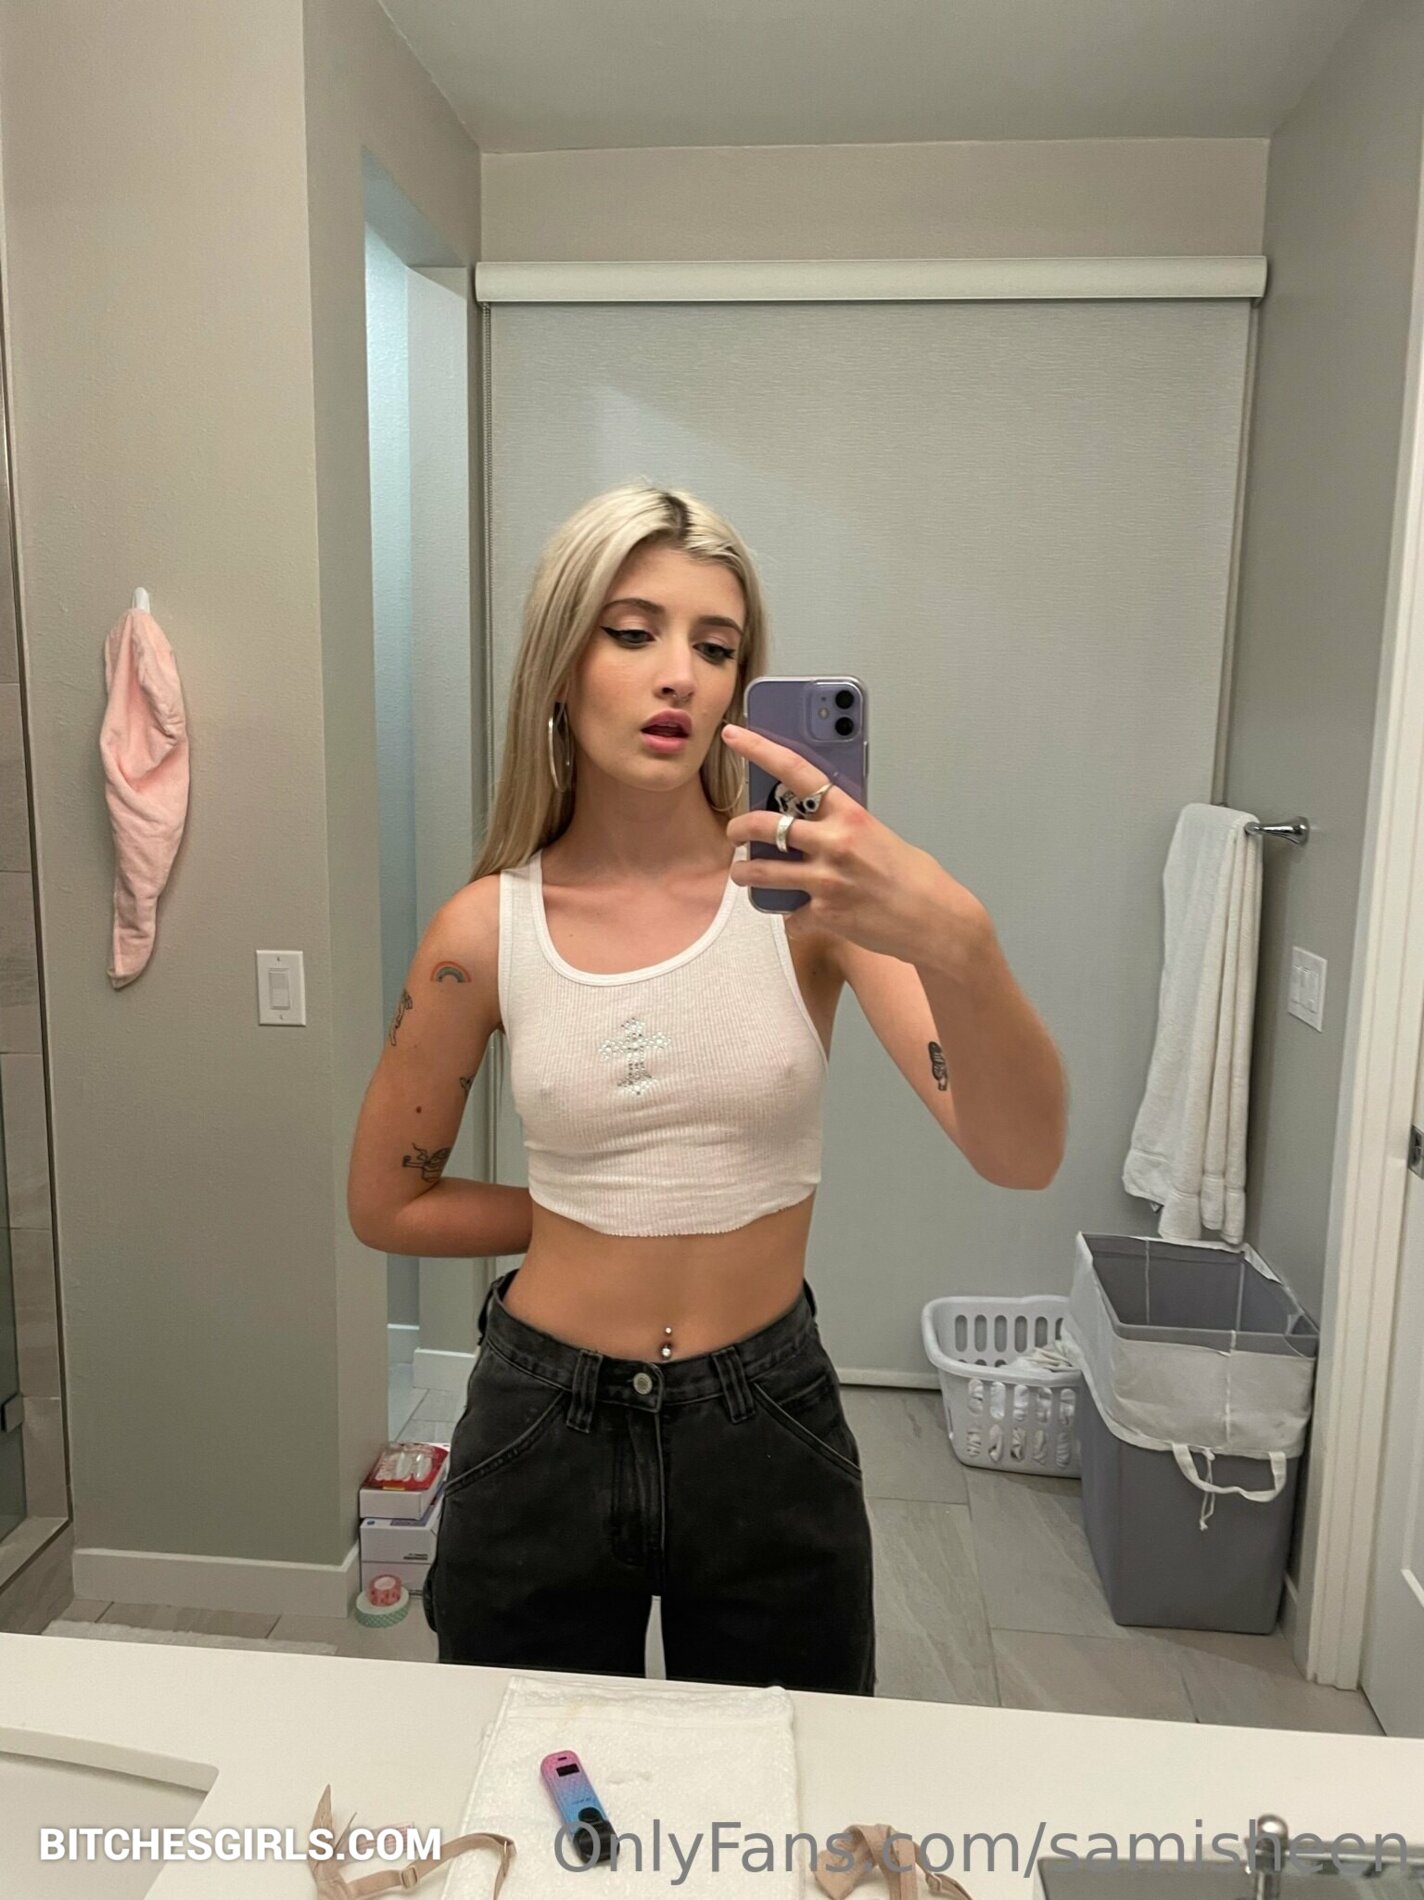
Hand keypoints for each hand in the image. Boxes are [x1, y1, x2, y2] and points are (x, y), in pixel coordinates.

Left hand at [719, 723, 985, 962]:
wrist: (936, 920)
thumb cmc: (912, 876)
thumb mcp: (876, 835)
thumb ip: (841, 825)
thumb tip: (806, 822)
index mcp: (850, 813)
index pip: (796, 770)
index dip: (759, 749)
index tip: (733, 736)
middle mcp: (835, 842)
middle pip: (764, 825)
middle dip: (739, 828)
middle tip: (735, 832)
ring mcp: (827, 880)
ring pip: (761, 873)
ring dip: (745, 874)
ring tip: (744, 874)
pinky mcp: (824, 914)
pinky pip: (790, 914)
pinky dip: (794, 917)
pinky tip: (806, 916)